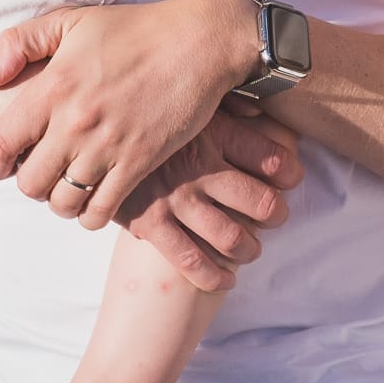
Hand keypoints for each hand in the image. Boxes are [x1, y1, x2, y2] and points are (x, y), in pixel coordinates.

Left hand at [0, 0, 262, 227]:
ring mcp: (109, 145)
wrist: (199, 41)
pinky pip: (103, 210)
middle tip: (44, 173)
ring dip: (62, 201)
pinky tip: (96, 202)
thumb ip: (20, 42)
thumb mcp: (73, 21)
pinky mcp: (140, 161)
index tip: (4, 165)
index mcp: (52, 87)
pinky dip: (93, 215)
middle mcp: (75, 121)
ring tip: (69, 188)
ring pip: (64, 202)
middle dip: (31, 185)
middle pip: (29, 184)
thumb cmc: (136, 28)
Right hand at [117, 109, 304, 291]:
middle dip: (275, 214)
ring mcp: (174, 198)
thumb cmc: (149, 116)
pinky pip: (190, 260)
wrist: (91, 136)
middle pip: (259, 201)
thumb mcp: (188, 102)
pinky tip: (226, 280)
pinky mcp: (149, 223)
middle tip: (276, 217)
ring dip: (249, 248)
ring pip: (231, 236)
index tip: (292, 178)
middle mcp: (198, 167)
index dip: (290, 172)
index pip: (271, 157)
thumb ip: (226, 104)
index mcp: (212, 132)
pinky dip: (213, 276)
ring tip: (251, 249)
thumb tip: (260, 110)